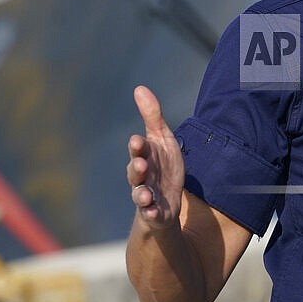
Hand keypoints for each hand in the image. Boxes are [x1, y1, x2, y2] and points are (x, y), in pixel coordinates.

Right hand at [126, 85, 184, 228]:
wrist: (167, 199)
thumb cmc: (163, 166)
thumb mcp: (163, 139)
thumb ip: (152, 116)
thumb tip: (139, 88)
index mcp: (144, 157)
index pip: (138, 150)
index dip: (138, 146)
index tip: (138, 141)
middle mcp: (141, 176)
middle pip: (135, 172)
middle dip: (137, 168)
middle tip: (141, 165)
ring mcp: (146, 194)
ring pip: (139, 194)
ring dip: (141, 194)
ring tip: (145, 195)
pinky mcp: (153, 211)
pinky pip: (150, 213)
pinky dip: (151, 213)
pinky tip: (154, 211)